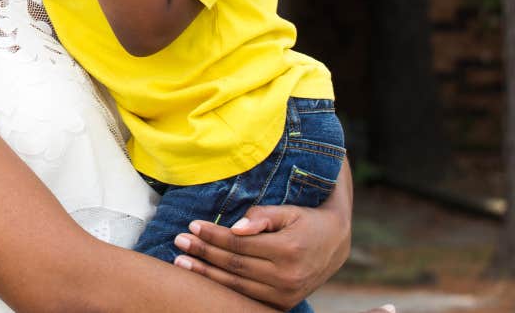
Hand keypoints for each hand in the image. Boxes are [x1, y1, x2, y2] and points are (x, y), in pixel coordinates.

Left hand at [171, 204, 349, 309]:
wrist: (335, 244)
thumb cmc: (306, 221)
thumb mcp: (288, 211)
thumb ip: (262, 216)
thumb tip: (236, 228)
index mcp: (288, 251)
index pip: (239, 244)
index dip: (213, 235)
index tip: (192, 225)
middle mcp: (287, 277)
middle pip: (234, 265)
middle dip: (203, 252)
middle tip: (178, 241)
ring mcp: (285, 295)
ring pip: (236, 285)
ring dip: (205, 274)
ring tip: (181, 262)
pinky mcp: (283, 304)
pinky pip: (246, 297)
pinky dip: (222, 288)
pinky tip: (204, 279)